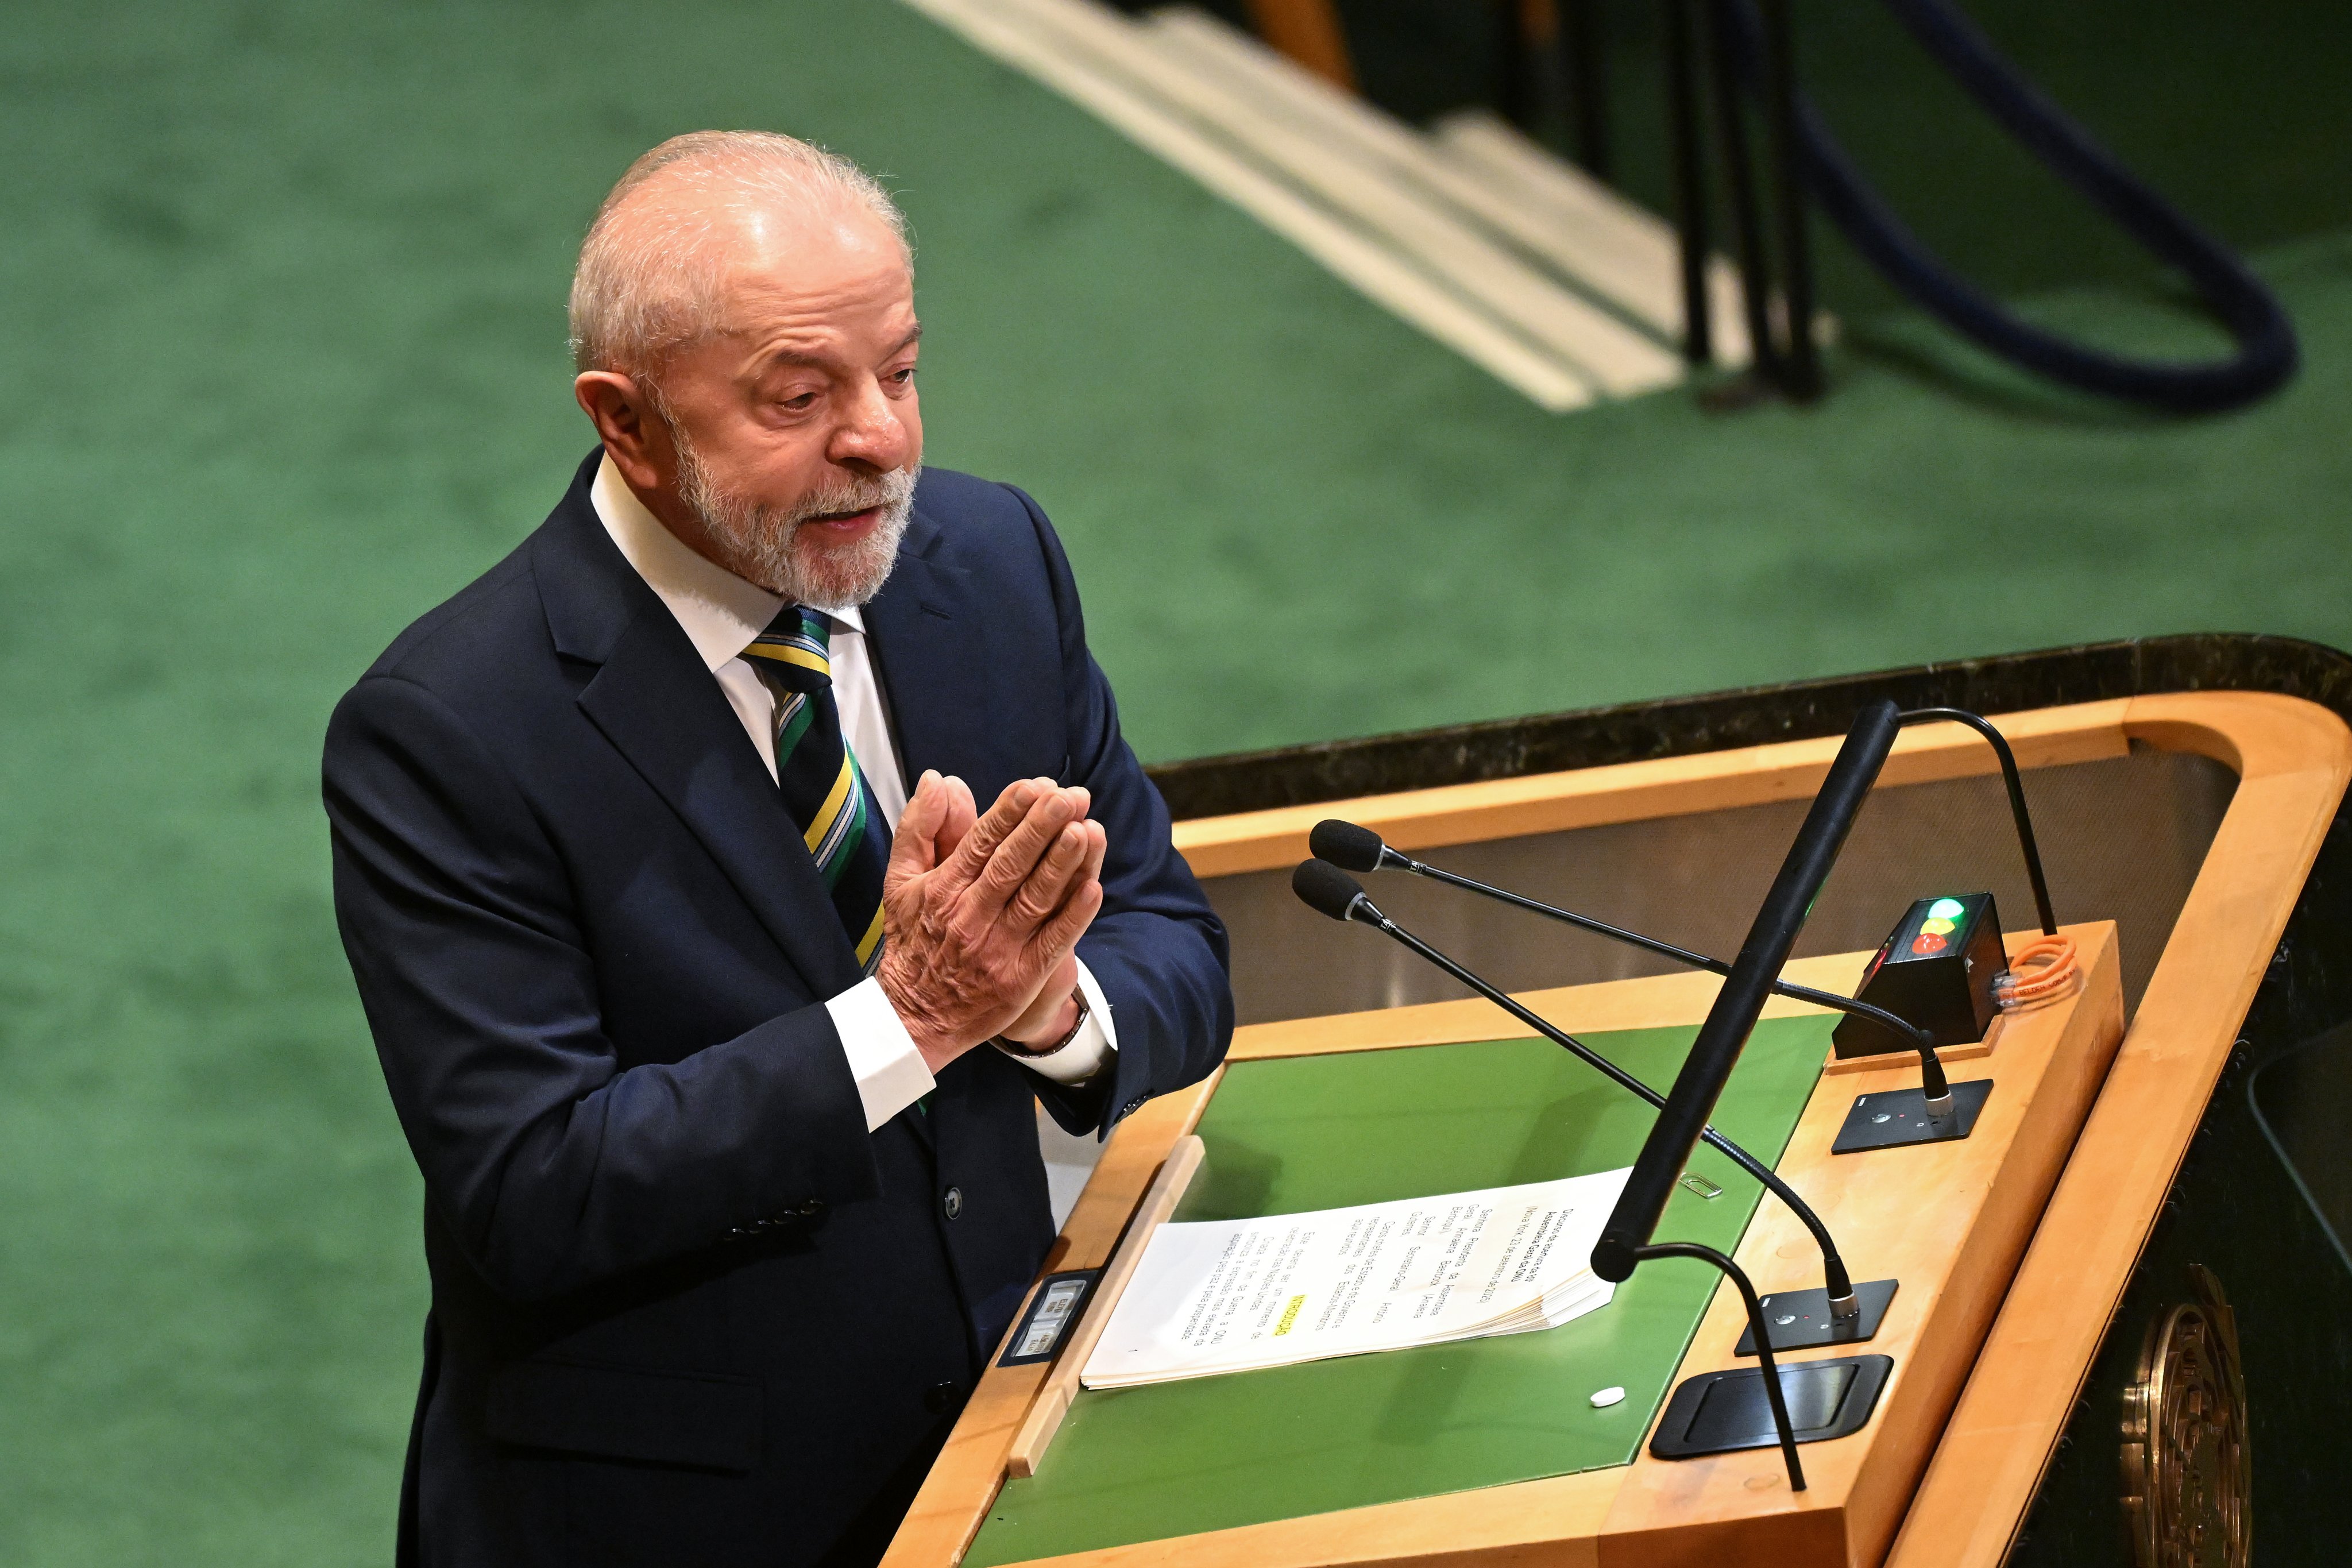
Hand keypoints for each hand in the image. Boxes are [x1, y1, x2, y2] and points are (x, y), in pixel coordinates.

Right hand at [876, 772, 1106, 1072]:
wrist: (915, 1017)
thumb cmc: (913, 940)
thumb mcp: (901, 881)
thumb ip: (921, 828)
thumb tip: (939, 780)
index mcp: (943, 889)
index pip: (981, 841)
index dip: (1010, 811)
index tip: (1036, 785)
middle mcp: (970, 916)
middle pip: (1012, 865)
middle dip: (1043, 827)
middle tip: (1070, 796)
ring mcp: (997, 949)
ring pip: (1035, 899)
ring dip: (1063, 864)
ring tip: (1086, 830)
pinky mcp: (1020, 979)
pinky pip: (1052, 943)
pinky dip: (1073, 916)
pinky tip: (1093, 888)